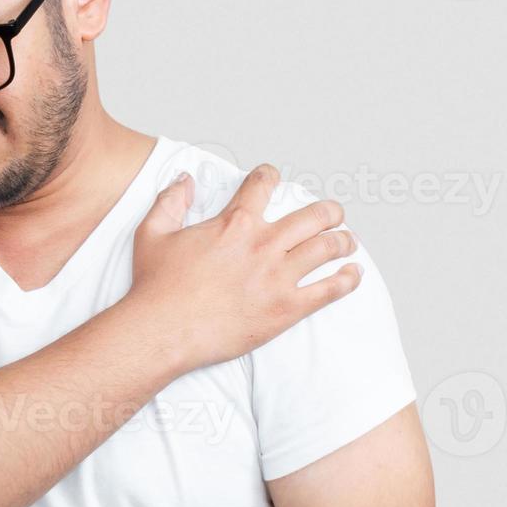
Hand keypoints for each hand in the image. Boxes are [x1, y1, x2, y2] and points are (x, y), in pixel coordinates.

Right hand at [128, 164, 360, 372]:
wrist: (163, 330)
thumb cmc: (157, 286)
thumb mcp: (153, 233)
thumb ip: (170, 201)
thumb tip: (183, 179)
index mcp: (234, 224)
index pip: (262, 186)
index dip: (270, 176)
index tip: (275, 177)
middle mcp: (262, 245)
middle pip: (313, 216)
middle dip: (329, 211)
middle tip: (334, 214)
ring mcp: (277, 277)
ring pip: (327, 248)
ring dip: (343, 241)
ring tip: (348, 242)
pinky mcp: (286, 309)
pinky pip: (329, 290)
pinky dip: (347, 280)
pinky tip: (353, 275)